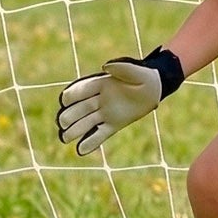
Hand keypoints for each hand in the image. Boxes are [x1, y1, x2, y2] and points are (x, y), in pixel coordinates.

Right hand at [56, 47, 184, 155]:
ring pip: (86, 123)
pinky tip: (80, 150)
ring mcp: (105, 113)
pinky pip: (99, 134)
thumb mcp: (135, 70)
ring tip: (65, 138)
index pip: (81, 91)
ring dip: (75, 131)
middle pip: (79, 109)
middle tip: (63, 123)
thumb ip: (121, 68)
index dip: (71, 96)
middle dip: (69, 116)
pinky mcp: (113, 124)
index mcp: (100, 84)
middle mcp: (99, 99)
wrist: (155, 88)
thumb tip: (104, 67)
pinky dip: (90, 142)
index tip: (65, 101)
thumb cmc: (144, 76)